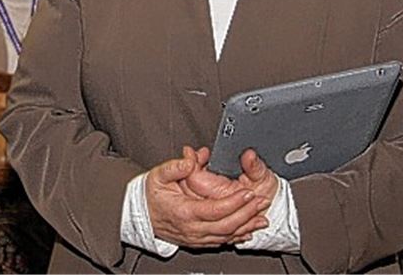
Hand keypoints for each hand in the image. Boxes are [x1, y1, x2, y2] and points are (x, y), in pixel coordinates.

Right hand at [145, 147, 270, 247]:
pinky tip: (248, 232)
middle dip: (246, 214)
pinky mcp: (198, 242)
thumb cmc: (149, 195)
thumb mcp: (158, 174)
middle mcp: (192, 228)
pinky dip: (237, 237)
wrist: (140, 215)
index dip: (234, 202)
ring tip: (262, 218)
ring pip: (227, 236)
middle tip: (260, 203)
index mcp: (184, 211)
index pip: (215, 210)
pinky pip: (222, 242)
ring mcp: (196, 238)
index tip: (247, 193)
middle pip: (226, 225)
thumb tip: (190, 160)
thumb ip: (176, 166)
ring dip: (246, 227)